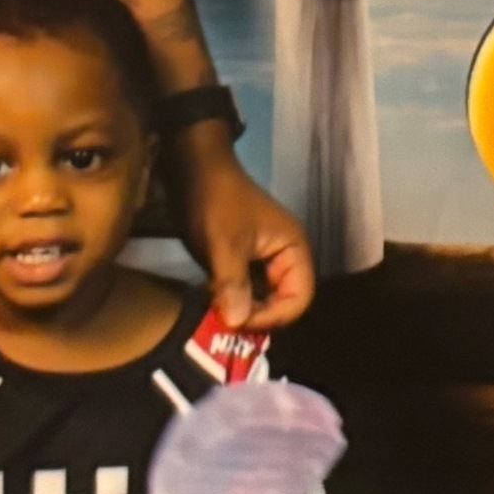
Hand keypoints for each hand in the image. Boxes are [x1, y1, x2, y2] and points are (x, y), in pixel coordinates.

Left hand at [184, 145, 314, 329]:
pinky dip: (233, 299)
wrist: (194, 169)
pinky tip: (213, 302)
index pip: (299, 299)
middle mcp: (285, 257)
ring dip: (242, 310)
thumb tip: (236, 324)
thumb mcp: (224, 243)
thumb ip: (233, 284)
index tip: (239, 320)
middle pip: (282, 303)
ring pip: (262, 299)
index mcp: (294, 249)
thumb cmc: (216, 202)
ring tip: (217, 314)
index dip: (273, 315)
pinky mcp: (245, 261)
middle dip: (256, 316)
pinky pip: (246, 290)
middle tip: (224, 321)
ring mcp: (265, 259)